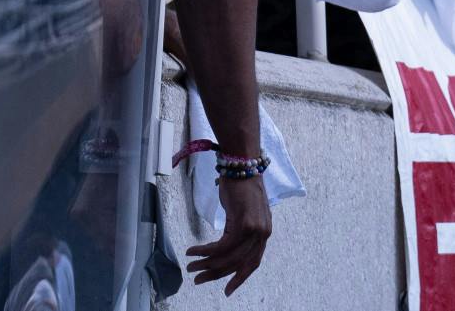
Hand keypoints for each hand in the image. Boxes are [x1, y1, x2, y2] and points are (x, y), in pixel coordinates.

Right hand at [187, 174, 270, 295]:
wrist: (242, 163)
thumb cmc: (240, 185)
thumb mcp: (244, 212)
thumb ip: (241, 231)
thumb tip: (227, 248)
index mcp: (264, 232)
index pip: (252, 263)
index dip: (239, 277)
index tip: (227, 290)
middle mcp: (262, 234)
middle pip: (238, 263)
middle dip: (216, 274)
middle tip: (198, 280)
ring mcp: (254, 229)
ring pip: (227, 257)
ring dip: (206, 265)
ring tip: (191, 268)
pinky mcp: (242, 223)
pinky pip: (220, 246)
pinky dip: (204, 251)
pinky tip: (192, 251)